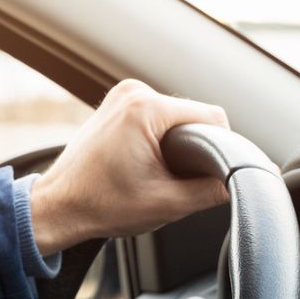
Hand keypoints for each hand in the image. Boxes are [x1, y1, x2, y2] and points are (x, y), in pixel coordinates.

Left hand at [29, 79, 236, 254]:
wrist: (57, 207)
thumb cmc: (100, 205)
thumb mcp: (168, 204)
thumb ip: (212, 190)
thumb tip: (242, 180)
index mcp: (145, 108)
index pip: (212, 117)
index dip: (221, 148)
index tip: (211, 174)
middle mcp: (133, 92)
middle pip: (193, 115)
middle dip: (195, 148)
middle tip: (176, 180)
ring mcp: (122, 95)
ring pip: (176, 117)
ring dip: (177, 144)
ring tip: (157, 174)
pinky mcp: (116, 104)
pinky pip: (156, 117)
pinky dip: (160, 139)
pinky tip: (146, 163)